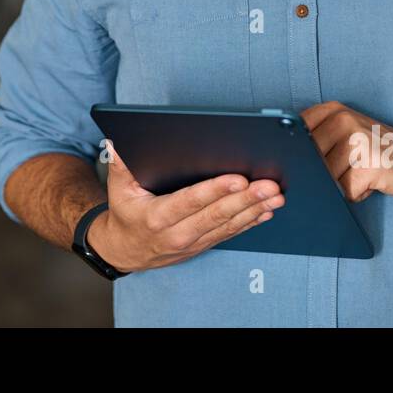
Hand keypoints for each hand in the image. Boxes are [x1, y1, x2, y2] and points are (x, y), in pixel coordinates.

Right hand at [86, 140, 284, 272]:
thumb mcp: (118, 188)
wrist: (125, 251)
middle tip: (270, 186)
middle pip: (217, 215)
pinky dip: (250, 223)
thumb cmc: (126, 214)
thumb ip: (119, 164)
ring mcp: (193, 243)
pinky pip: (230, 234)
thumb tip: (116, 141)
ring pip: (228, 226)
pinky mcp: (203, 245)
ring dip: (254, 211)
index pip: (191, 201)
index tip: (239, 179)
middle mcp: (177, 233)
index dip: (216, 190)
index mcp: (158, 217)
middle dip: (247, 199)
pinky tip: (266, 212)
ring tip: (276, 197)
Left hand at [301, 101, 392, 201]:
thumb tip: (282, 166)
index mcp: (331, 110)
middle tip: (346, 170)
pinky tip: (371, 183)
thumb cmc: (380, 151)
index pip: (292, 136)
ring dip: (340, 186)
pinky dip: (356, 194)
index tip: (305, 165)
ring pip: (325, 179)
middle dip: (320, 175)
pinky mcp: (370, 165)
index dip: (294, 157)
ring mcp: (357, 140)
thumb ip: (316, 142)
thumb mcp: (346, 134)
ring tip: (361, 174)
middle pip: (307, 161)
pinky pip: (345, 191)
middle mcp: (342, 120)